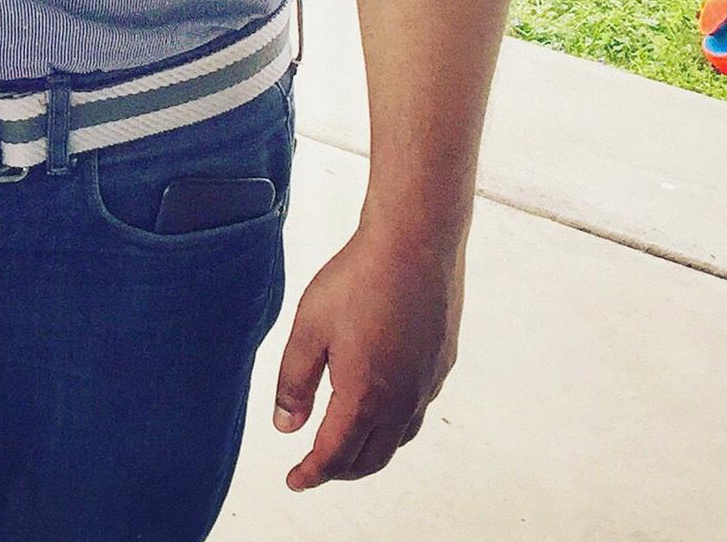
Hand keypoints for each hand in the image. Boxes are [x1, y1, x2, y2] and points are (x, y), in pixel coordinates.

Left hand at [272, 226, 464, 488]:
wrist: (414, 244)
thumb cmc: (358, 280)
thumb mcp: (308, 328)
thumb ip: (294, 382)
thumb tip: (286, 426)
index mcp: (365, 396)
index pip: (336, 454)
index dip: (312, 473)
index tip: (295, 481)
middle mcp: (402, 400)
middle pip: (370, 458)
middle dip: (340, 469)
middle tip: (316, 468)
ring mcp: (426, 384)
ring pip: (397, 438)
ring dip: (369, 451)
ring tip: (346, 444)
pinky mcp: (440, 364)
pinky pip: (415, 411)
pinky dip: (393, 424)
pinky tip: (381, 405)